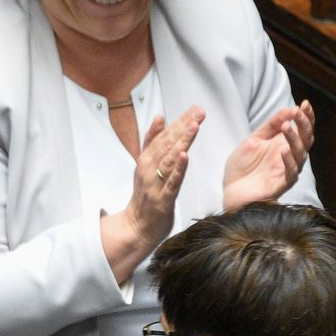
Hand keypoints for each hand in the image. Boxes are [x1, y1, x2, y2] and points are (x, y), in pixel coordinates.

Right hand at [101, 106, 204, 284]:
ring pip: (169, 160)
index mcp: (145, 159)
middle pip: (167, 144)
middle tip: (199, 112)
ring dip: (181, 143)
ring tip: (193, 127)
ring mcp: (155, 185)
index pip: (164, 136)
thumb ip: (152, 141)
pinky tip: (185, 156)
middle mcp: (148, 169)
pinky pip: (171, 183)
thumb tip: (159, 117)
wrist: (136, 227)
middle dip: (184, 126)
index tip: (195, 109)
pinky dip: (178, 169)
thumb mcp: (145, 164)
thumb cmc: (145, 195)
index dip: (180, 121)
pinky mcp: (163, 200)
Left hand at [222, 99, 314, 210]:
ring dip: (294, 139)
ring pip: (300, 155)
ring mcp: (286, 172)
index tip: (304, 103)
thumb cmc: (242, 169)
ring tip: (286, 126)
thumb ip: (270, 126)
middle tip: (298, 112)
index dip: (306, 117)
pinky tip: (283, 150)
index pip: (302, 129)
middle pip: (306, 140)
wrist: (230, 192)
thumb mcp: (254, 141)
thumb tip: (289, 108)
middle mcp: (289, 158)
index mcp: (284, 145)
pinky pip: (290, 173)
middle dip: (304, 124)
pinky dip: (288, 161)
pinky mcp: (280, 185)